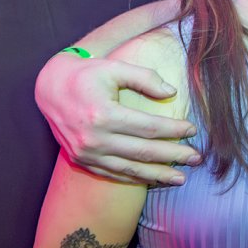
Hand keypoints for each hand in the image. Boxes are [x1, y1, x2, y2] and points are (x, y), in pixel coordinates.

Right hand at [34, 52, 199, 184]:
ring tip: (181, 178)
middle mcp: (94, 138)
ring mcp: (86, 153)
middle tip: (197, 158)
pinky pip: (113, 174)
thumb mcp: (115, 68)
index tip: (192, 130)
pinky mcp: (81, 161)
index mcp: (103, 114)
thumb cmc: (87, 75)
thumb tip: (172, 93)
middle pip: (144, 152)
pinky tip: (153, 179)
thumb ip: (145, 78)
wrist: (50, 89)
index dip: (174, 130)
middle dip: (173, 156)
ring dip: (158, 175)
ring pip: (130, 169)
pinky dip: (135, 178)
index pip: (149, 128)